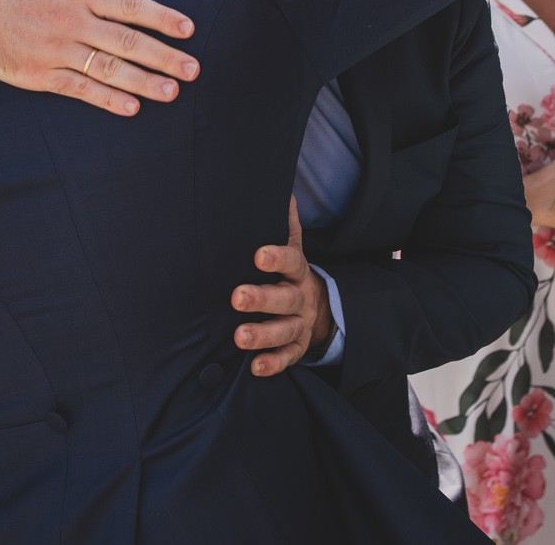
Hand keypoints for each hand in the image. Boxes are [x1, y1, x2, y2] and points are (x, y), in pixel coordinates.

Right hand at [0, 0, 200, 116]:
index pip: (127, 5)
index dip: (160, 17)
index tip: (188, 29)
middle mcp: (68, 22)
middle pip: (126, 42)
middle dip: (164, 56)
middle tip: (194, 69)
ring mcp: (53, 50)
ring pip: (107, 70)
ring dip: (143, 82)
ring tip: (173, 91)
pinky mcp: (37, 74)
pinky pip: (79, 88)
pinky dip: (106, 99)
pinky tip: (131, 106)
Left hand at [231, 199, 331, 376]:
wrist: (317, 305)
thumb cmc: (290, 272)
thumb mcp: (292, 246)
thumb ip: (285, 223)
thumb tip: (281, 187)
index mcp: (297, 270)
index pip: (291, 261)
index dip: (276, 258)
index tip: (258, 255)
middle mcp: (301, 298)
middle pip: (286, 299)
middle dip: (262, 299)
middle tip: (237, 297)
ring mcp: (301, 324)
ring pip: (285, 331)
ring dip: (263, 335)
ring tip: (239, 337)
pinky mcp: (297, 347)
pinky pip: (288, 358)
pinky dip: (272, 364)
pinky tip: (254, 367)